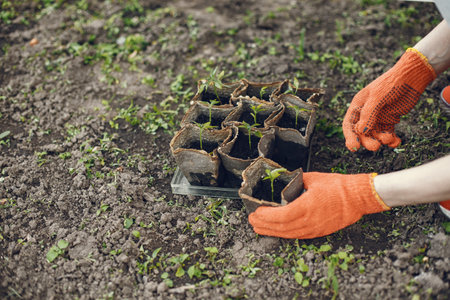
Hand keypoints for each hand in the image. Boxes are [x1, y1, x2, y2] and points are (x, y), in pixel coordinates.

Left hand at [248, 172, 389, 238]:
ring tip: (258, 228)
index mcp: (307, 207)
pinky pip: (297, 236)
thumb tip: (283, 179)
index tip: (256, 212)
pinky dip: (284, 234)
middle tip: (251, 220)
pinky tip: (276, 231)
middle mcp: (309, 221)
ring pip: (288, 234)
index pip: (281, 215)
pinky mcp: (318, 232)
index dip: (266, 216)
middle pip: (281, 228)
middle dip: (263, 225)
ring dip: (271, 232)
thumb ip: (295, 181)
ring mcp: (314, 229)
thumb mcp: (313, 179)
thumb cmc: (338, 187)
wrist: (358, 198)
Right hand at [343, 48, 435, 151]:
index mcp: (358, 106)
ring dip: (382, 140)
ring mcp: (378, 118)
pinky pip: (388, 134)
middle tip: (375, 146)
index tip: (354, 147)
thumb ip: (368, 114)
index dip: (350, 137)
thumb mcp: (377, 96)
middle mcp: (366, 113)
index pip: (349, 124)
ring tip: (390, 139)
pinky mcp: (390, 120)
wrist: (412, 77)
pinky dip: (392, 141)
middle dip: (367, 141)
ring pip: (375, 135)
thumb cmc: (391, 83)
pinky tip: (397, 142)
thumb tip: (361, 131)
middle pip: (362, 133)